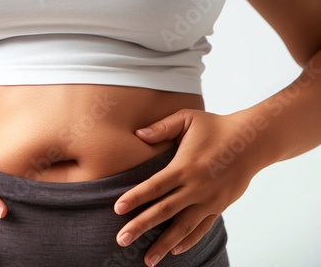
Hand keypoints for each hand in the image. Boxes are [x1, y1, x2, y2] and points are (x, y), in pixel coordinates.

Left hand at [114, 109, 266, 265]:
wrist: (253, 141)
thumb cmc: (216, 126)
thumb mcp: (188, 118)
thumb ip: (162, 127)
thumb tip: (137, 133)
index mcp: (185, 167)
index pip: (155, 186)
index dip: (135, 198)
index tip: (117, 209)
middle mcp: (196, 187)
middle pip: (163, 211)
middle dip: (140, 227)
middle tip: (121, 240)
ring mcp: (209, 200)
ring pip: (182, 227)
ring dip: (163, 245)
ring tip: (147, 261)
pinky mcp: (219, 207)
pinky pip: (202, 228)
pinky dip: (188, 241)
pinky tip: (174, 251)